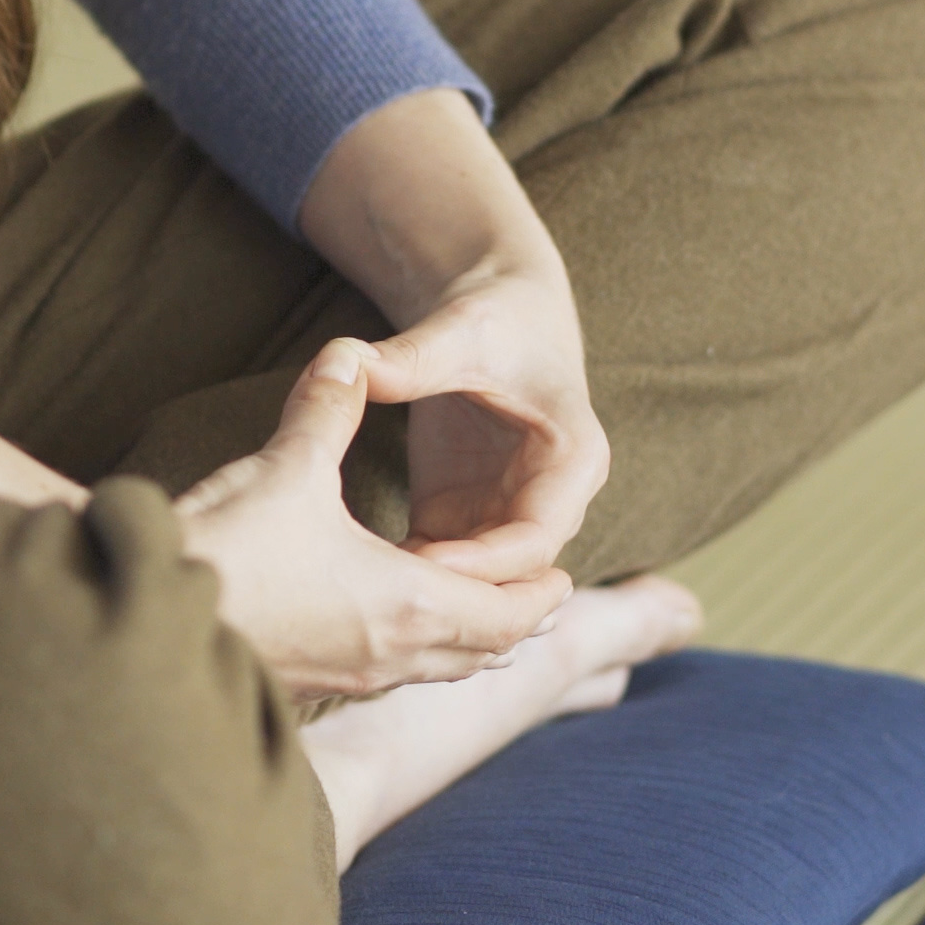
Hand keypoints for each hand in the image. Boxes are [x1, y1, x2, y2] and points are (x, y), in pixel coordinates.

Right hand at [178, 339, 572, 699]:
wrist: (142, 620)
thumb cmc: (226, 548)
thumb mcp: (286, 465)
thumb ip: (327, 406)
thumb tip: (345, 355)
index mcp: (409, 602)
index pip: (505, 611)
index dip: (537, 591)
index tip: (564, 578)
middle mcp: (389, 653)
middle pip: (480, 651)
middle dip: (513, 622)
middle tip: (539, 599)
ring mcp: (346, 678)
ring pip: (433, 672)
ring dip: (466, 644)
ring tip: (476, 618)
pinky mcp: (305, 687)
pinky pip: (386, 679)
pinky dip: (415, 657)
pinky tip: (392, 635)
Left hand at [296, 87, 609, 584]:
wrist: (495, 315)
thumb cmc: (496, 316)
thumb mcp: (460, 332)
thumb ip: (413, 356)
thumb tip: (351, 364)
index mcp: (574, 460)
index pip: (540, 535)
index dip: (488, 561)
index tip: (427, 562)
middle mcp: (550, 500)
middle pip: (513, 575)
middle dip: (457, 594)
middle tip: (388, 603)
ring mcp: (508, 514)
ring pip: (478, 582)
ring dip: (430, 596)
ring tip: (365, 609)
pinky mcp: (466, 518)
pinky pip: (443, 566)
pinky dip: (408, 581)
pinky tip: (355, 592)